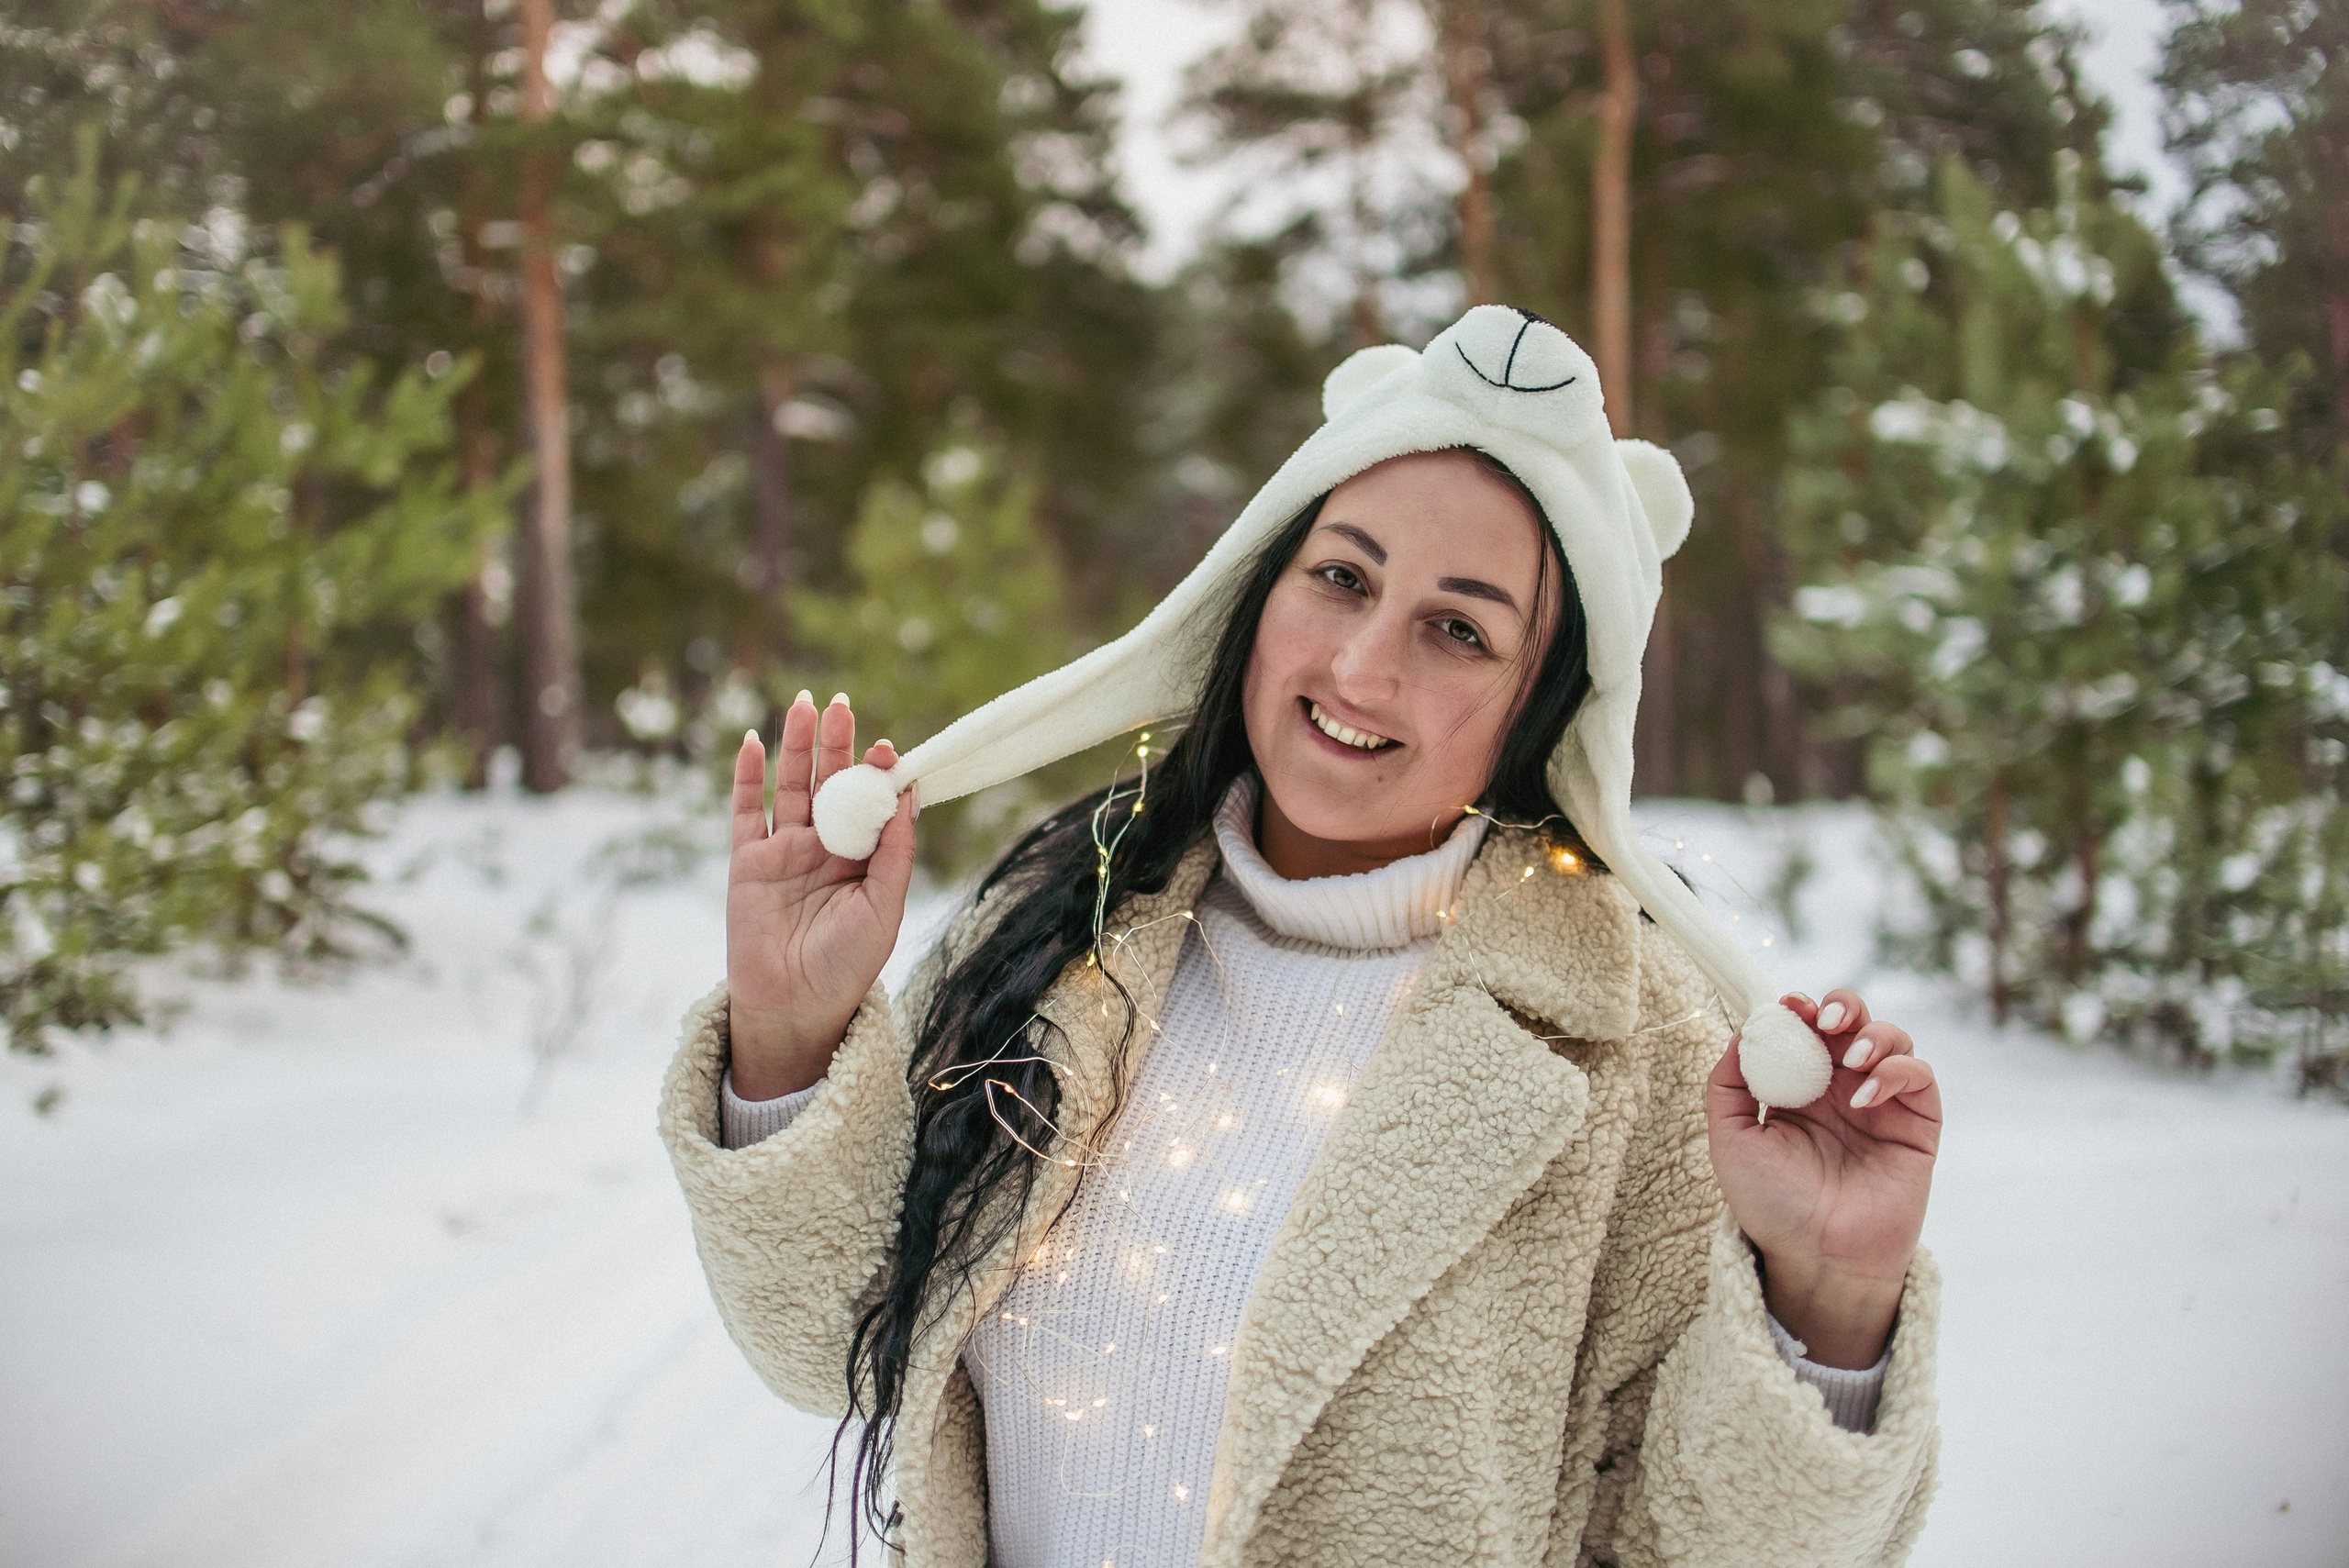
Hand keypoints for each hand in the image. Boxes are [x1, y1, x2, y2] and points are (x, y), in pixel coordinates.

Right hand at [724, 691, 915, 1098]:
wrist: (795, 1008)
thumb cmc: (848, 966)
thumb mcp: (884, 907)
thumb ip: (895, 852)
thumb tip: (909, 795)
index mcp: (864, 858)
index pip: (872, 802)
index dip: (877, 773)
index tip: (886, 748)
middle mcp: (825, 848)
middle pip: (830, 782)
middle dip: (836, 744)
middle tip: (840, 704)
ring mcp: (785, 851)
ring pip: (790, 786)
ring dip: (796, 746)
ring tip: (804, 705)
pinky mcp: (747, 862)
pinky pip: (745, 811)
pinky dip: (748, 776)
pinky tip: (755, 741)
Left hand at [1705, 989, 1940, 1368]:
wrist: (1816, 1258)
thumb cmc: (1770, 1204)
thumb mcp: (1731, 1140)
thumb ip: (1728, 1084)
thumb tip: (1744, 1029)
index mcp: (1796, 1086)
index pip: (1804, 1028)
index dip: (1799, 1008)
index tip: (1789, 1007)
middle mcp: (1840, 1088)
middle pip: (1852, 1021)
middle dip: (1842, 1005)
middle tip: (1824, 1019)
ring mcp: (1881, 1104)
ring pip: (1892, 1040)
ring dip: (1874, 1034)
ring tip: (1851, 1058)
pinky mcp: (1916, 1126)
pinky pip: (1919, 1078)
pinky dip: (1897, 1072)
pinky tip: (1866, 1095)